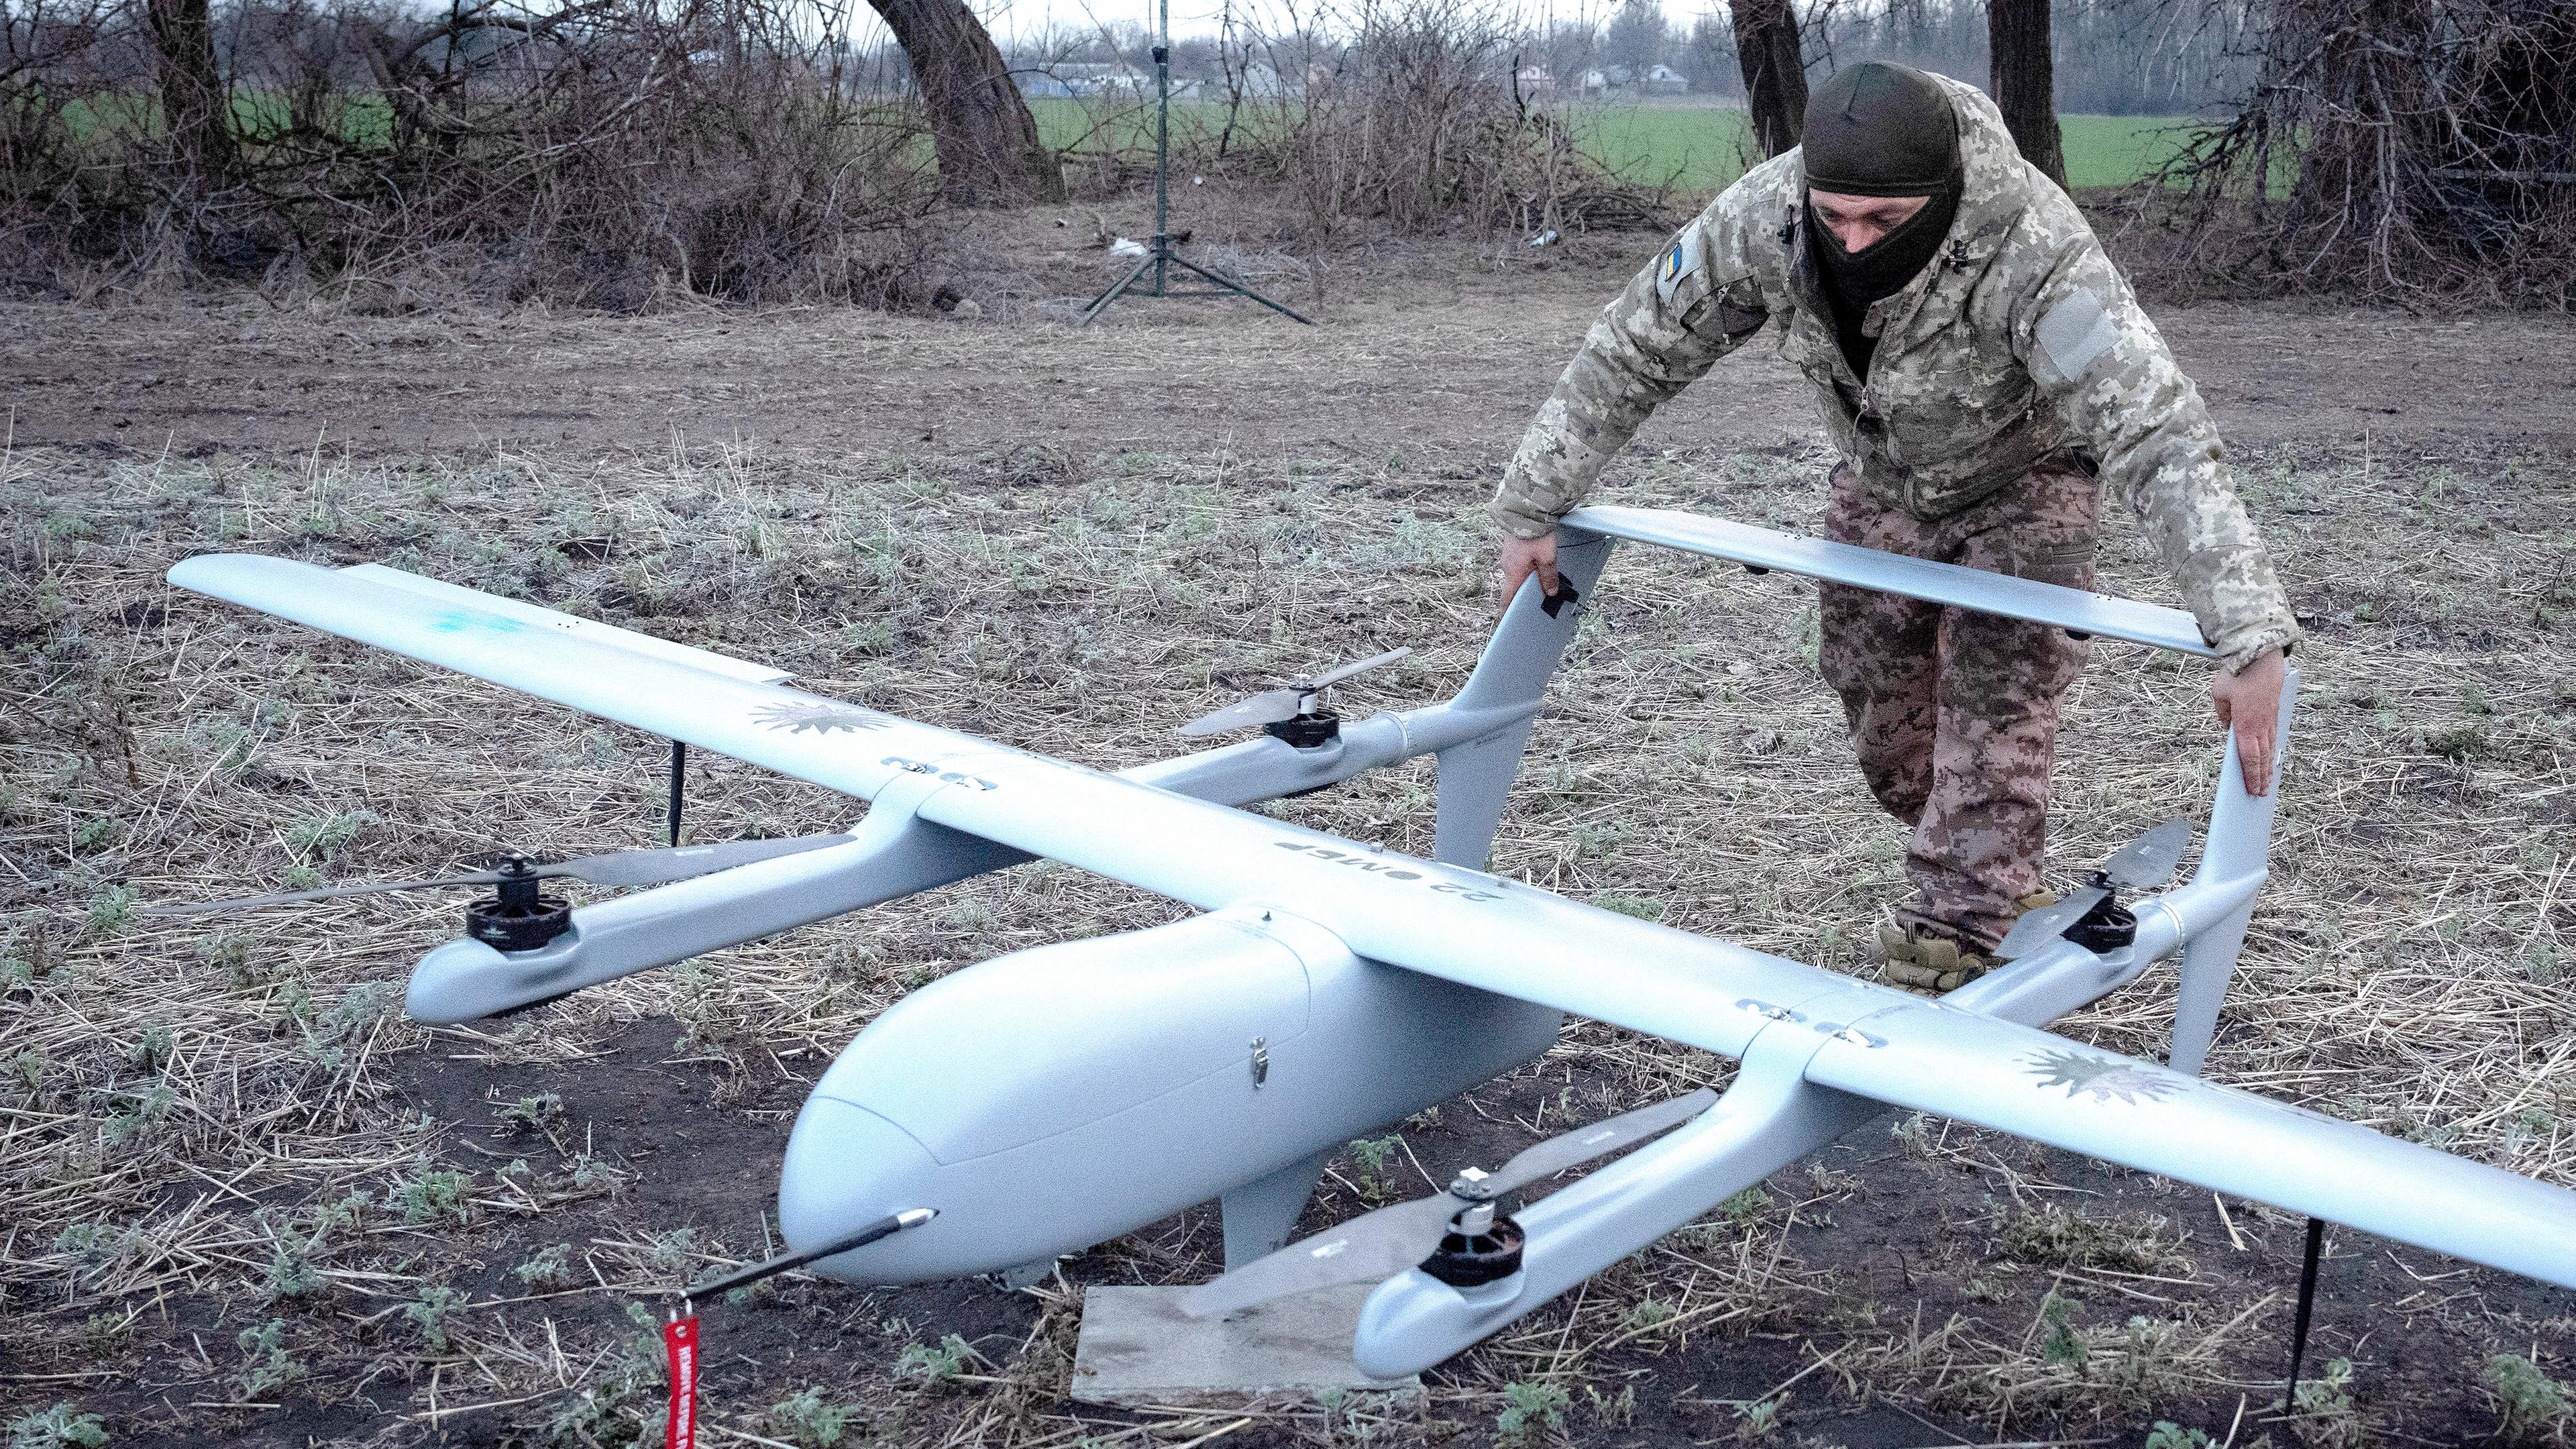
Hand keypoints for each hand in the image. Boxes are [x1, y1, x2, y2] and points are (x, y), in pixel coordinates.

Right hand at [1498, 534, 1560, 615]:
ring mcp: (1509, 554)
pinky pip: (1520, 561)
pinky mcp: (1513, 545)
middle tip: (1539, 598)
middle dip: (1526, 591)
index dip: (1508, 609)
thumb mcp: (1547, 557)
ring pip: (1519, 571)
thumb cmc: (1536, 534)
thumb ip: (1548, 575)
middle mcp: (1508, 564)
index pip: (1508, 597)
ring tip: (1543, 578)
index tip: (1508, 619)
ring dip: (1529, 576)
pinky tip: (1539, 563)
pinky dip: (1528, 565)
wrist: (1527, 508)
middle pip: (1516, 584)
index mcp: (1513, 572)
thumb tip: (1550, 592)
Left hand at [2211, 648, 2286, 795]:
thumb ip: (2222, 714)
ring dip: (2268, 768)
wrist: (2261, 658)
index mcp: (2245, 725)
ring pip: (2269, 750)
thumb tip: (2226, 728)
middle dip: (2260, 778)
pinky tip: (2271, 758)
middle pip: (2261, 758)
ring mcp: (2269, 720)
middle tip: (2261, 794)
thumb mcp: (2219, 695)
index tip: (2251, 789)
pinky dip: (2272, 751)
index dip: (2250, 776)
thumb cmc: (2238, 675)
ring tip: (2268, 783)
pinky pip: (2273, 737)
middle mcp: (2260, 726)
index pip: (2247, 757)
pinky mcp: (2274, 714)